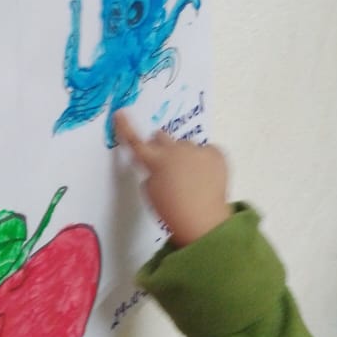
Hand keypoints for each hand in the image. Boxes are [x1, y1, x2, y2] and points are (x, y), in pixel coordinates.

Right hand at [114, 111, 231, 246]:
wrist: (203, 222)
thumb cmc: (172, 211)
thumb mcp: (151, 193)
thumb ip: (150, 173)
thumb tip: (155, 164)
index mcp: (156, 161)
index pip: (136, 142)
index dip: (126, 127)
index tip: (120, 114)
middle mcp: (176, 150)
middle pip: (162, 137)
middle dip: (159, 146)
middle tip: (165, 165)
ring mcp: (199, 150)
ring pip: (186, 146)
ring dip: (184, 156)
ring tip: (191, 179)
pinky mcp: (216, 154)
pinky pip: (207, 151)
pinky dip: (204, 161)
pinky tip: (206, 177)